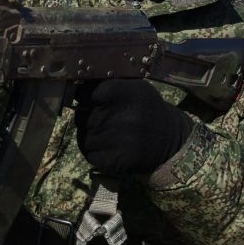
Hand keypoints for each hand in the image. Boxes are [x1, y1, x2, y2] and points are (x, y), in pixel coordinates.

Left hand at [74, 79, 191, 175]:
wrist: (170, 139)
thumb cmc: (144, 108)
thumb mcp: (131, 87)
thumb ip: (103, 83)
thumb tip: (72, 83)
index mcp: (118, 92)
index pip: (82, 93)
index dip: (84, 99)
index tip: (92, 101)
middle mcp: (115, 116)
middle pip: (80, 117)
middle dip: (89, 118)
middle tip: (110, 120)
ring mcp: (112, 140)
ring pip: (83, 137)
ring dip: (92, 136)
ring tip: (113, 134)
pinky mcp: (112, 161)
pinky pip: (90, 154)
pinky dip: (97, 152)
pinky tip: (113, 148)